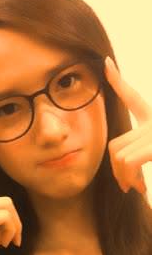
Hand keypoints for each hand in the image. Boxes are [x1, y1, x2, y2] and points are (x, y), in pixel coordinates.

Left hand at [105, 56, 151, 193]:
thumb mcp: (150, 150)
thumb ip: (141, 155)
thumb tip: (127, 180)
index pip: (133, 98)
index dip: (118, 81)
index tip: (106, 64)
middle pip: (116, 144)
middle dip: (116, 169)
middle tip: (130, 187)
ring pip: (119, 155)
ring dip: (125, 177)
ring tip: (140, 189)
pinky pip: (128, 161)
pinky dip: (130, 178)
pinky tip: (143, 190)